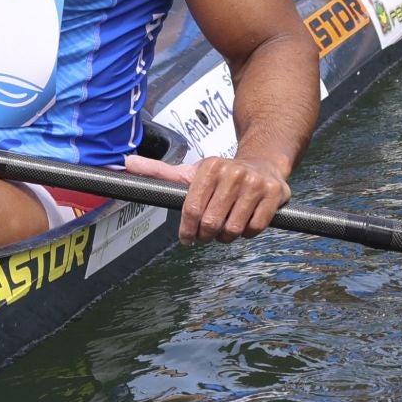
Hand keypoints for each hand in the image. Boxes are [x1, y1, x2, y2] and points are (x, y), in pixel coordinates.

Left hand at [124, 151, 290, 243]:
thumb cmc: (221, 175)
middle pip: (211, 223)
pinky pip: (254, 229)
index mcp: (209, 166)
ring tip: (226, 227)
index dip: (186, 230)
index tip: (186, 239)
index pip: (191, 209)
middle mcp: (232, 172)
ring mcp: (255, 183)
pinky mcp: (275, 194)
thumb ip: (159, 171)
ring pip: (232, 229)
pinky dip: (247, 233)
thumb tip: (126, 162)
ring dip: (227, 236)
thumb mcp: (190, 172)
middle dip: (206, 235)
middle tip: (208, 234)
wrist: (263, 163)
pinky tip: (244, 223)